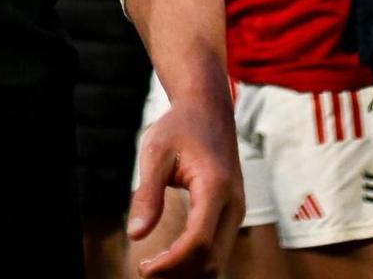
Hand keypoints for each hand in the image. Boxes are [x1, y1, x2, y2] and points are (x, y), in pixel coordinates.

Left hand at [126, 90, 242, 276]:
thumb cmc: (179, 127)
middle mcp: (234, 203)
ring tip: (154, 267)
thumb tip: (135, 234)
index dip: (171, 263)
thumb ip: (147, 194)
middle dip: (178, 273)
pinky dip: (196, 262)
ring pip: (218, 261)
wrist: (208, 109)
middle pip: (212, 259)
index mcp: (215, 187)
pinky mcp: (232, 214)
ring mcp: (237, 210)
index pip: (199, 242)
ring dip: (187, 271)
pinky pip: (219, 250)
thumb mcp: (155, 153)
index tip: (143, 268)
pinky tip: (170, 259)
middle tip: (144, 270)